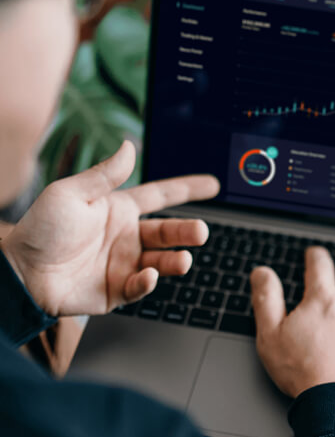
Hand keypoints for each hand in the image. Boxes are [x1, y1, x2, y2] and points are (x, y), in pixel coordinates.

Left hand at [0, 141, 219, 315]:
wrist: (19, 273)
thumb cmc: (39, 230)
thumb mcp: (70, 193)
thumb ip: (104, 174)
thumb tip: (129, 146)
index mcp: (118, 209)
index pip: (161, 197)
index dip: (187, 190)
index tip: (212, 185)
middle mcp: (126, 237)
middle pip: (169, 231)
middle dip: (188, 231)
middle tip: (201, 231)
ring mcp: (124, 264)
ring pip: (162, 261)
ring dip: (176, 260)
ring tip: (184, 260)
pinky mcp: (117, 290)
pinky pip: (140, 286)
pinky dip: (148, 282)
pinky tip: (147, 275)